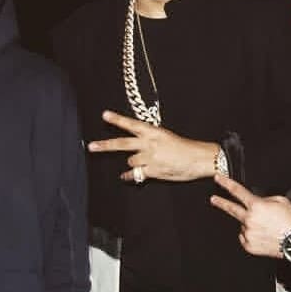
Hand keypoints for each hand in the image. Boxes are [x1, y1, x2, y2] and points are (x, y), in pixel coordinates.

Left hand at [87, 110, 217, 181]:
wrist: (199, 158)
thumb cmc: (184, 148)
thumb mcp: (166, 138)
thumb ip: (149, 142)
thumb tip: (135, 151)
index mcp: (153, 132)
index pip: (132, 124)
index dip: (117, 119)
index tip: (104, 115)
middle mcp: (149, 143)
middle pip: (122, 144)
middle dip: (105, 145)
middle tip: (91, 147)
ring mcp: (150, 158)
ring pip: (131, 161)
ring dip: (134, 163)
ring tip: (144, 163)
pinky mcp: (153, 171)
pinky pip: (135, 174)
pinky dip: (130, 176)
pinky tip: (126, 177)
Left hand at [210, 174, 290, 257]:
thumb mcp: (279, 200)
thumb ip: (263, 199)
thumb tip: (256, 202)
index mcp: (256, 206)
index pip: (237, 191)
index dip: (226, 183)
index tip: (218, 179)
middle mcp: (249, 219)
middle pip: (230, 209)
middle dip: (220, 203)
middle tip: (213, 199)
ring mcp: (248, 233)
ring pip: (243, 225)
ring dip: (249, 223)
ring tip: (265, 226)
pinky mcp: (249, 245)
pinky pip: (245, 236)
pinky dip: (251, 234)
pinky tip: (262, 234)